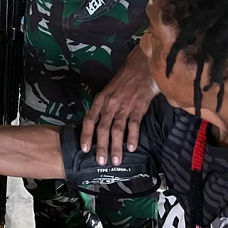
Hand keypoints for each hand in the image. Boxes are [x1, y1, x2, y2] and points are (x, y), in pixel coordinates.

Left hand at [80, 46, 159, 165]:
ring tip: (116, 160)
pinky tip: (131, 147)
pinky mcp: (139, 105)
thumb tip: (100, 127)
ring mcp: (125, 104)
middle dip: (101, 146)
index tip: (84, 149)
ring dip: (116, 146)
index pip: (90, 119)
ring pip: (117, 128)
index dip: (86, 135)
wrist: (142, 65)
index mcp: (101, 99)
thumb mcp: (110, 91)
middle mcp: (110, 103)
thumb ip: (105, 107)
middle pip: (103, 127)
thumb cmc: (125, 80)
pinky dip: (133, 136)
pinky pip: (134, 123)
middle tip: (100, 162)